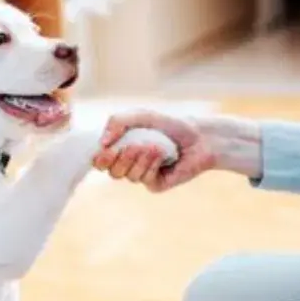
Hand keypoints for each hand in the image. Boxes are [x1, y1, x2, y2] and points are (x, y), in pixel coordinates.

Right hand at [92, 111, 215, 191]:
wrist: (199, 136)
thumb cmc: (170, 124)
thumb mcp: (141, 116)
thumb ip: (118, 122)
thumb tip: (102, 142)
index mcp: (121, 148)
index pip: (99, 161)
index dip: (99, 159)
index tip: (105, 150)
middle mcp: (129, 164)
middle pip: (111, 171)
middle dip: (121, 158)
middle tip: (133, 145)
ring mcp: (142, 175)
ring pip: (128, 176)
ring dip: (140, 158)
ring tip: (156, 146)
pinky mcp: (156, 184)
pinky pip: (144, 180)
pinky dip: (151, 165)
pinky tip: (163, 156)